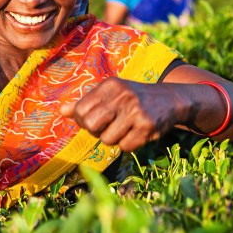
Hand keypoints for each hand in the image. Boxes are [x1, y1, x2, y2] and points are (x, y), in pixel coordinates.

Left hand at [59, 78, 183, 151]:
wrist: (170, 100)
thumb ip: (86, 102)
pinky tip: (137, 133)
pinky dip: (129, 144)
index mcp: (110, 85)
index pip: (80, 110)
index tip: (94, 120)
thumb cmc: (134, 98)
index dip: (83, 121)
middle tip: (108, 127)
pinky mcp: (148, 126)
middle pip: (91, 126)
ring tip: (125, 128)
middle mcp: (122, 96)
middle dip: (97, 131)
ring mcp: (136, 111)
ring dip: (115, 139)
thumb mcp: (111, 94)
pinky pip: (125, 147)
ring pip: (108, 139)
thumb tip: (62, 111)